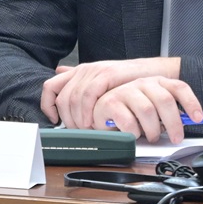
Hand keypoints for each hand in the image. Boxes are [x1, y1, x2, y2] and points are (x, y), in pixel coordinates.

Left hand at [40, 57, 183, 128]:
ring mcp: (95, 71)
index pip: (51, 87)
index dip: (48, 105)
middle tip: (77, 133)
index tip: (54, 121)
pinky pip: (88, 94)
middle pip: (62, 97)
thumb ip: (83, 85)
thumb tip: (60, 77)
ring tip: (86, 131)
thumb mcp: (102, 85)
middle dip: (67, 119)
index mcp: (79, 73)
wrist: (154, 72)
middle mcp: (84, 70)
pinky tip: (91, 122)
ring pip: (73, 97)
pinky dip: (86, 110)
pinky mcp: (107, 74)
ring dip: (77, 118)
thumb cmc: (129, 82)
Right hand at [91, 77, 202, 143]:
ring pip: (147, 110)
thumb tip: (189, 121)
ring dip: (153, 129)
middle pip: (164, 100)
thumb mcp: (154, 109)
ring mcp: (125, 91)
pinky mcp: (111, 102)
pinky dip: (135, 133)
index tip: (198, 118)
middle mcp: (142, 83)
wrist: (100, 111)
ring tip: (151, 136)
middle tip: (176, 137)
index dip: (191, 102)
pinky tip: (134, 134)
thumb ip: (169, 113)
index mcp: (156, 83)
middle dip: (174, 123)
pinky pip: (129, 121)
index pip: (178, 87)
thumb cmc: (130, 112)